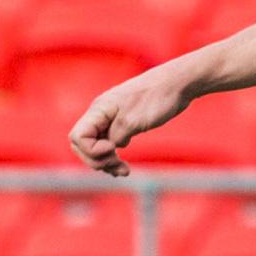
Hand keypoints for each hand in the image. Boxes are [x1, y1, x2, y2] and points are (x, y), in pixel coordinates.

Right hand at [67, 65, 195, 176]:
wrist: (177, 84)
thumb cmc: (157, 99)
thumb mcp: (133, 121)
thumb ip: (115, 136)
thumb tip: (110, 147)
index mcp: (99, 110)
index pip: (77, 137)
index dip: (91, 150)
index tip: (113, 149)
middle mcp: (100, 114)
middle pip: (82, 145)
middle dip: (98, 160)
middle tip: (119, 166)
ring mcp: (110, 119)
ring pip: (96, 147)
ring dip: (106, 163)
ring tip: (125, 171)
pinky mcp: (122, 123)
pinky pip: (109, 144)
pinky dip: (113, 157)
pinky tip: (124, 167)